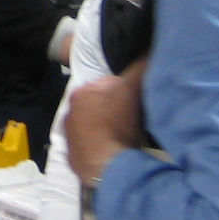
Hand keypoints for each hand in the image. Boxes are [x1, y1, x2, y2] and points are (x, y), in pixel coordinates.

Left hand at [65, 62, 147, 186]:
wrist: (109, 168)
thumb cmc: (118, 125)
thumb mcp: (132, 90)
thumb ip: (140, 67)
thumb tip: (149, 51)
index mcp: (80, 94)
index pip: (108, 84)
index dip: (126, 90)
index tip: (138, 100)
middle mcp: (69, 114)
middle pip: (100, 106)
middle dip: (114, 109)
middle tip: (133, 119)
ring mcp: (69, 138)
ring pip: (94, 127)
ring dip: (108, 129)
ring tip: (126, 136)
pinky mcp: (74, 160)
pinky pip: (91, 148)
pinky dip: (102, 148)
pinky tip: (116, 151)